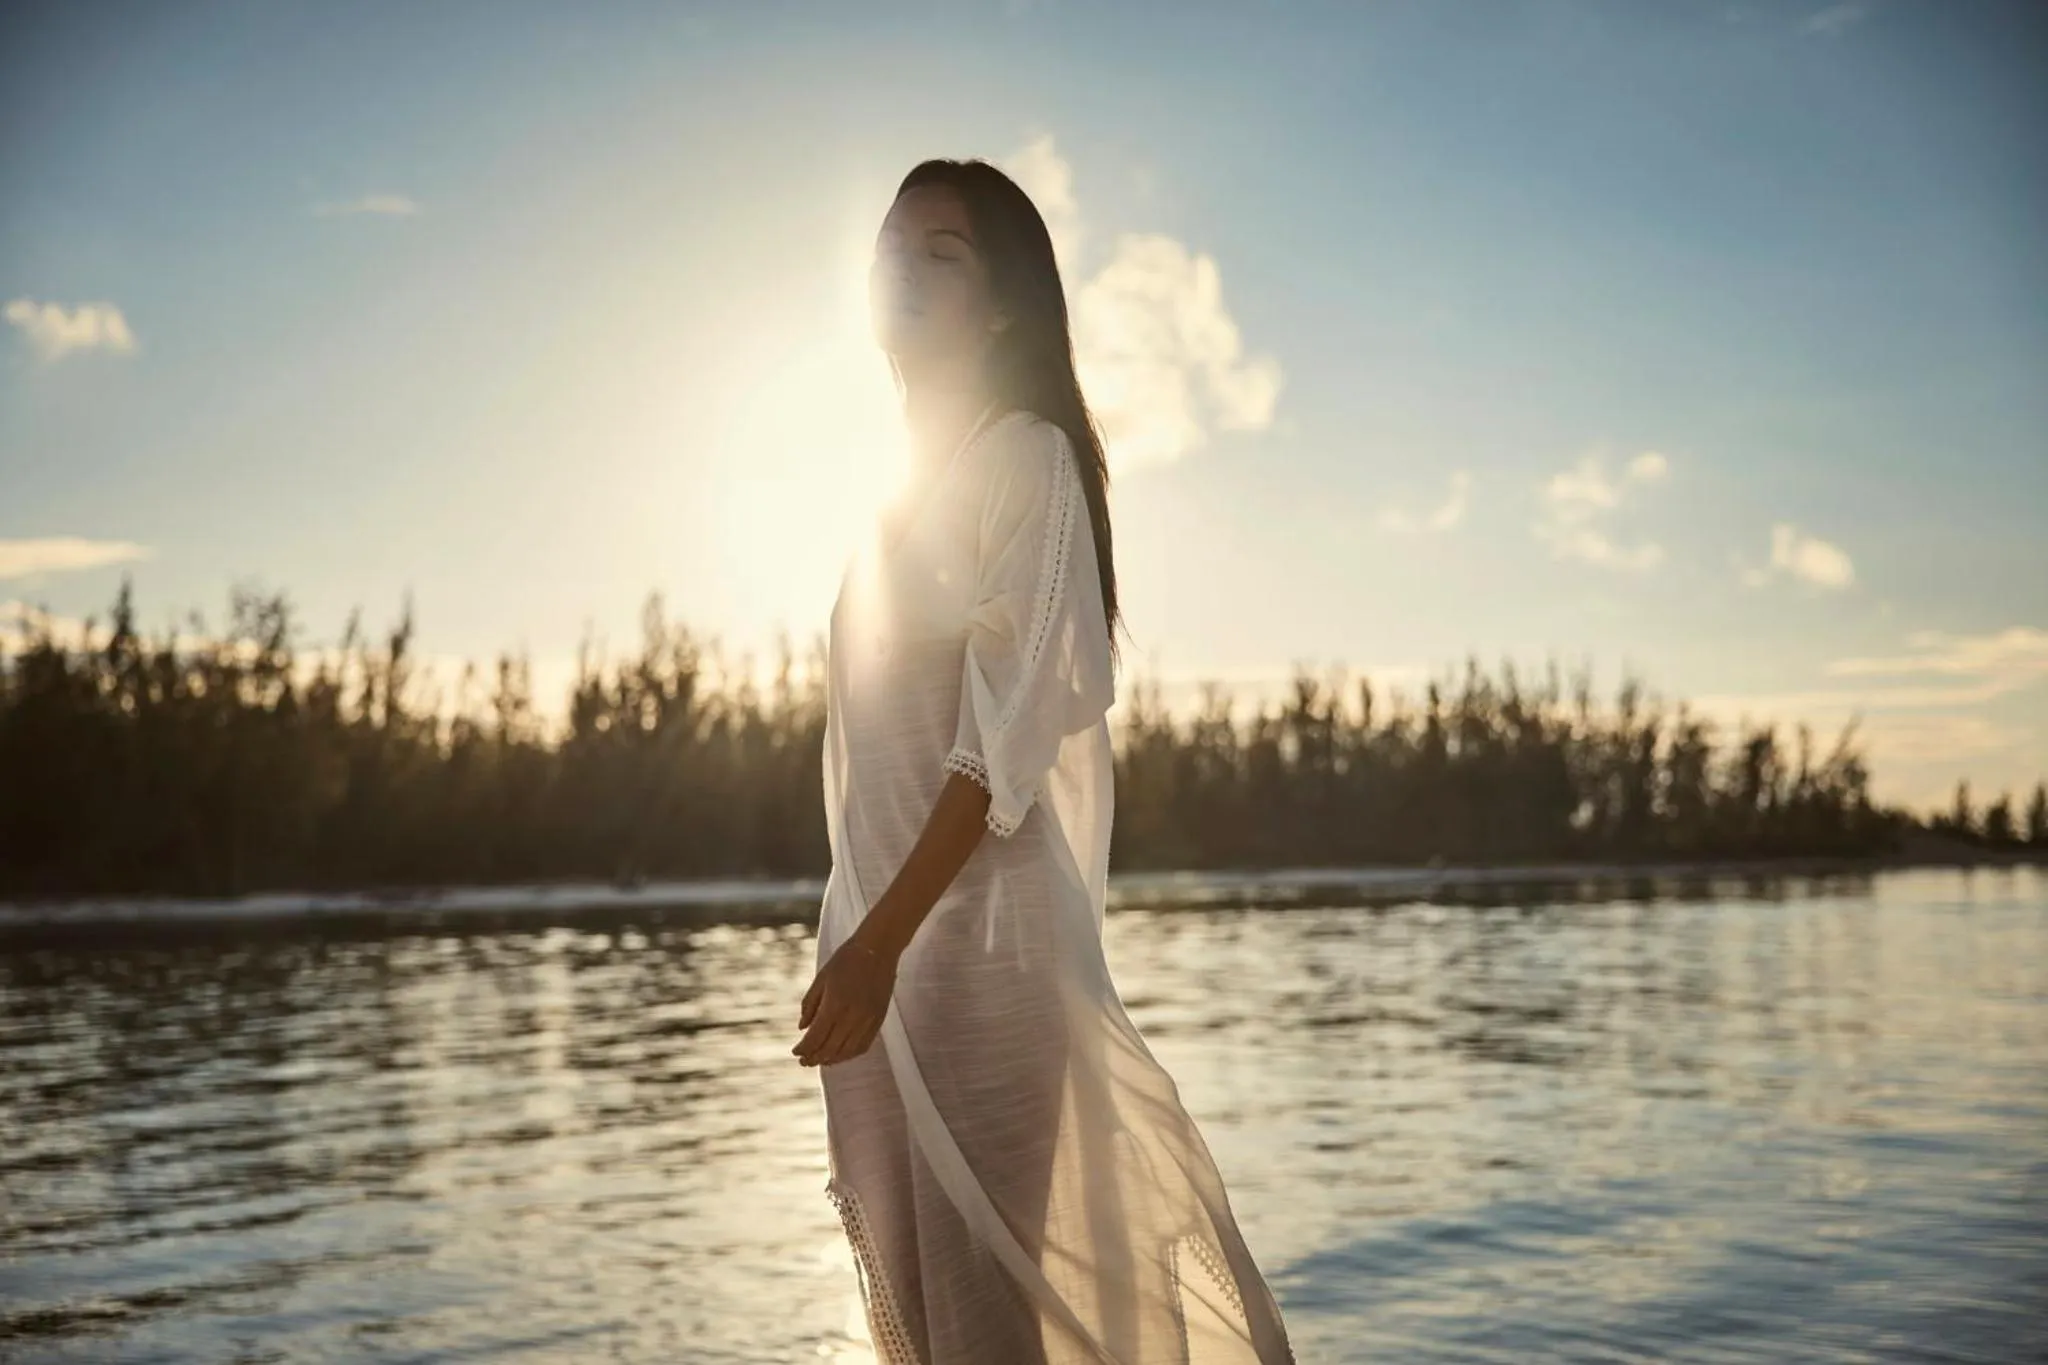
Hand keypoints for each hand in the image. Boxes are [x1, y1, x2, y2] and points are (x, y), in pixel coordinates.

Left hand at [793, 931, 899, 1067]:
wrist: (878, 948)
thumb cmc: (846, 960)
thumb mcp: (821, 979)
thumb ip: (810, 1005)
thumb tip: (802, 1028)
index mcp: (835, 1004)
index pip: (815, 1037)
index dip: (803, 1049)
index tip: (795, 1052)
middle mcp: (852, 1016)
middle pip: (830, 1048)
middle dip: (814, 1058)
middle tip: (804, 1061)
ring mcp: (868, 1019)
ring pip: (847, 1051)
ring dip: (832, 1059)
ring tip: (820, 1060)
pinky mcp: (878, 1019)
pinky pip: (863, 1045)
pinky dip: (850, 1054)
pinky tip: (840, 1054)